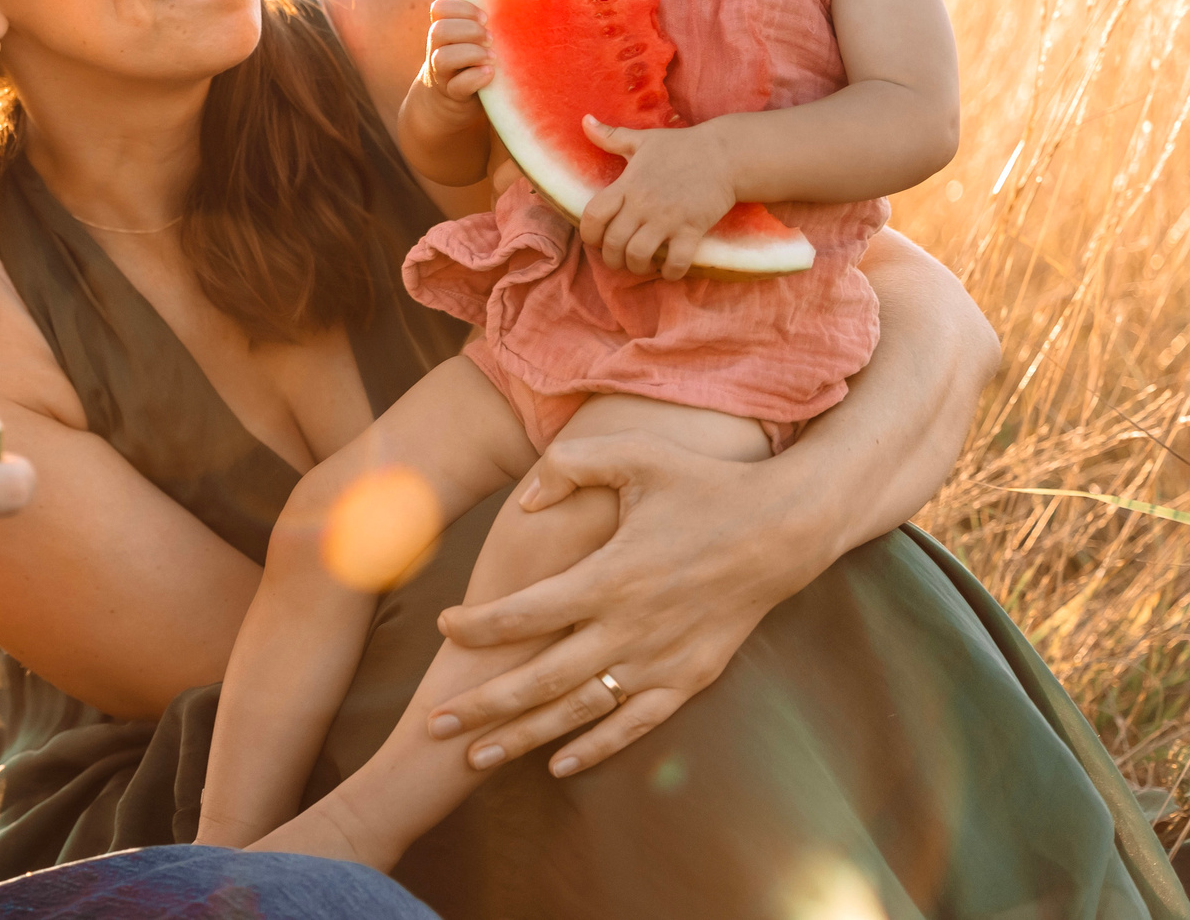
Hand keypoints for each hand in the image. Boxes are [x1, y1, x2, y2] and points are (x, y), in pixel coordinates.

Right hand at [400, 0, 497, 185]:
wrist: (451, 100)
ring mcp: (442, 74)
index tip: (485, 17)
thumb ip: (480, 21)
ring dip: (471, 53)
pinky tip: (491, 73)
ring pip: (442, 58)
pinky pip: (458, 86)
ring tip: (492, 57)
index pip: (440, 8)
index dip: (461, 8)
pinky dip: (475, 77)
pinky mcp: (453, 95)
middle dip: (469, 31)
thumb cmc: (472, 60)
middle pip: (439, 31)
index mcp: (443, 30)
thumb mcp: (470, 38)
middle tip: (491, 38)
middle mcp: (437, 49)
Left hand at [425, 430, 822, 774]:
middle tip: (433, 723)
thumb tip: (520, 502)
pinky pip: (634, 725)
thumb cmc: (704, 485)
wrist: (785, 529)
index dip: (478, 625)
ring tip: (475, 757)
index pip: (525, 613)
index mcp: (609, 577)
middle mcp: (630, 629)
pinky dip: (595, 747)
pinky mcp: (690, 678)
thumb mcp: (635, 454)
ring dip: (525, 737)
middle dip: (483, 705)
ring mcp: (661, 661)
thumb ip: (568, 467)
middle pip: (540, 680)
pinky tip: (558, 764)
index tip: (444, 627)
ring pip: (579, 712)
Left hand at [578, 118, 735, 277]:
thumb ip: (610, 136)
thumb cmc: (680, 147)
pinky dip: (670, 272)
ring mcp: (668, 218)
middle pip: (613, 242)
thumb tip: (584, 121)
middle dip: (611, 258)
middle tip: (618, 259)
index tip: (595, 239)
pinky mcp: (693, 228)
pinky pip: (676, 260)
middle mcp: (643, 204)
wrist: (725, 154)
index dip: (588, 234)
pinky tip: (669, 270)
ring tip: (640, 264)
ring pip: (639, 255)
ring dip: (636, 266)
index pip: (593, 216)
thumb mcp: (642, 139)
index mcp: (627, 185)